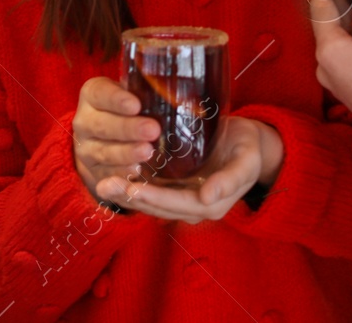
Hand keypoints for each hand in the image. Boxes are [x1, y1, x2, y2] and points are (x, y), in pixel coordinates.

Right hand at [72, 77, 160, 198]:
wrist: (102, 139)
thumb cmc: (128, 109)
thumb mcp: (132, 93)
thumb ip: (149, 88)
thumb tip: (188, 85)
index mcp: (93, 94)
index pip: (100, 93)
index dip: (116, 99)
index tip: (136, 104)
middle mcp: (84, 120)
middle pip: (102, 125)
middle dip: (127, 128)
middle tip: (152, 129)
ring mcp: (85, 148)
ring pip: (103, 152)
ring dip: (126, 153)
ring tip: (148, 152)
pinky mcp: (92, 172)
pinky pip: (105, 175)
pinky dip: (120, 175)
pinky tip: (137, 173)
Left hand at [94, 116, 280, 222]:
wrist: (249, 144)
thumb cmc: (248, 148)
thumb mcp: (246, 160)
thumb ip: (231, 180)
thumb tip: (209, 198)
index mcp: (212, 204)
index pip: (176, 204)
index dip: (153, 198)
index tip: (130, 189)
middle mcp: (195, 206)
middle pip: (158, 207)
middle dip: (130, 197)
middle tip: (104, 184)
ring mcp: (184, 198)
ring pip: (151, 201)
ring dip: (126, 194)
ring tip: (102, 182)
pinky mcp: (177, 186)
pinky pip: (152, 190)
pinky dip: (134, 185)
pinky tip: (115, 174)